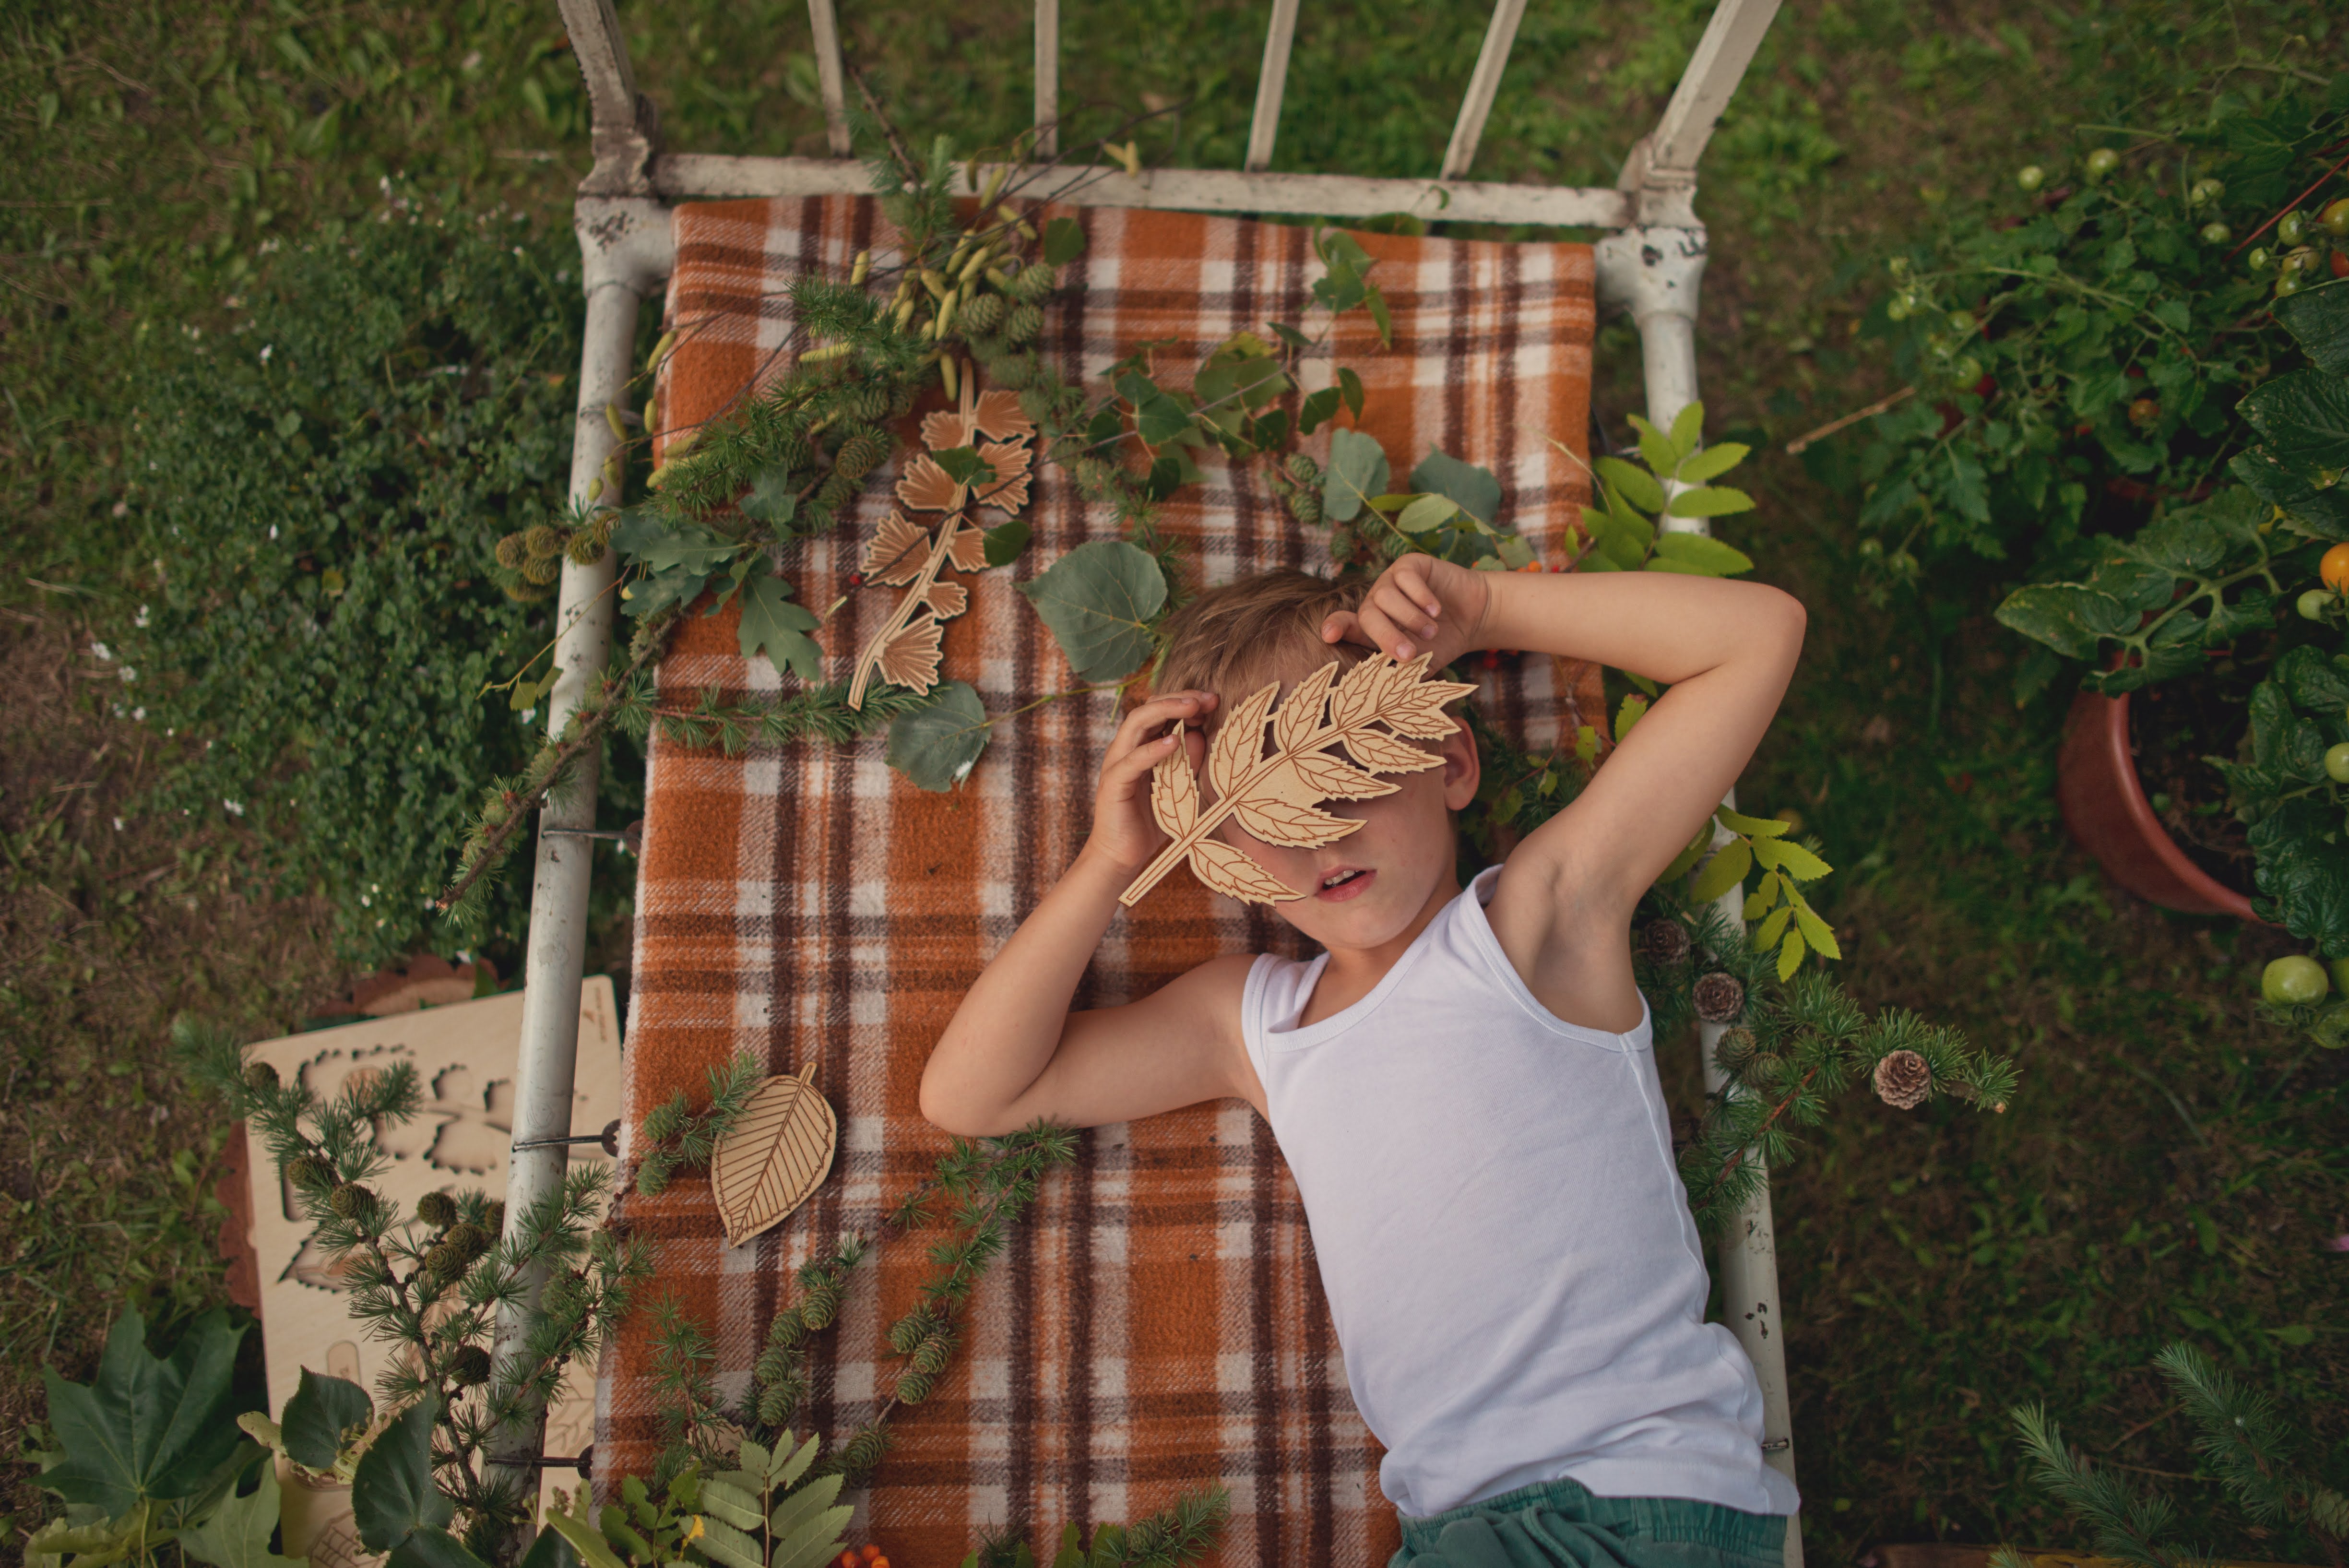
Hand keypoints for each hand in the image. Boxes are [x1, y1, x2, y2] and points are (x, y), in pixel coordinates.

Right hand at [1083, 690, 1215, 875]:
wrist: (1122, 855)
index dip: (1186, 701)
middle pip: (1148, 708)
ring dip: (1166, 710)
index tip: (1213, 700)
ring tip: (1193, 708)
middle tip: (1207, 697)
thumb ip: (1189, 762)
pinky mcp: (1113, 783)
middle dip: (1179, 698)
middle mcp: (1126, 748)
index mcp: (1141, 746)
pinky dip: (1153, 749)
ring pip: (1136, 723)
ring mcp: (1117, 763)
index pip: (1160, 711)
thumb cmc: (1151, 821)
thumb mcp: (1180, 788)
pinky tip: (1174, 741)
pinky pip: (1133, 760)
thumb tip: (1201, 735)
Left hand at [1319, 553, 1490, 667]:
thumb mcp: (1420, 662)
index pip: (1346, 623)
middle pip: (1367, 615)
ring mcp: (1392, 581)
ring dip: (1409, 618)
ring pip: (1386, 595)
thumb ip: (1398, 669)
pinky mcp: (1410, 565)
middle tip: (1409, 654)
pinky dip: (1421, 596)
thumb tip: (1379, 682)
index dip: (1336, 626)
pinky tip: (1436, 610)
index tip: (1328, 635)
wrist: (1474, 618)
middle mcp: (1377, 601)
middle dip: (1387, 637)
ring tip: (1432, 630)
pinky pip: (1405, 577)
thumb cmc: (1442, 643)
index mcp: (1373, 626)